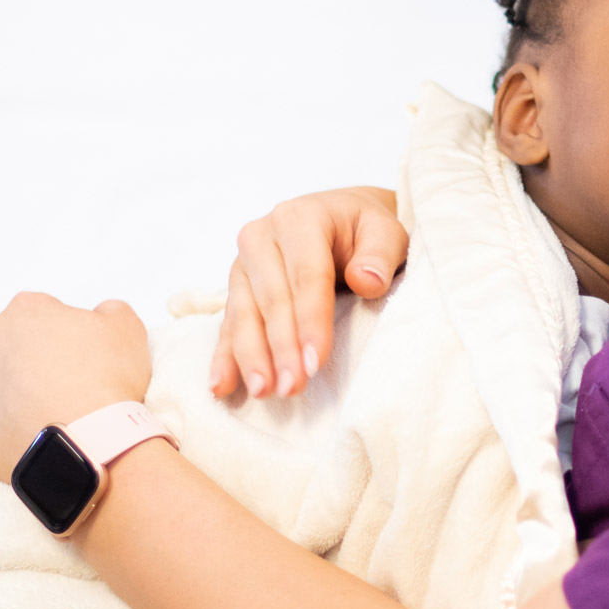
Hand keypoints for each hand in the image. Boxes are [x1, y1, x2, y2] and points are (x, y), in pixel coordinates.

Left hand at [0, 294, 149, 481]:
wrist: (88, 441)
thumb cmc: (104, 385)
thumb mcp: (128, 330)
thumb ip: (110, 311)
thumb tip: (103, 314)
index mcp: (26, 311)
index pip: (37, 312)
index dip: (59, 332)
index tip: (73, 353)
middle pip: (4, 343)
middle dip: (25, 358)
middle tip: (57, 382)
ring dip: (10, 390)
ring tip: (44, 411)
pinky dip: (4, 426)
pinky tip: (32, 433)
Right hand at [210, 187, 408, 399]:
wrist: (342, 216)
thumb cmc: (366, 230)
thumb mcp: (387, 232)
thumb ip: (380, 254)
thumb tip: (367, 280)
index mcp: (300, 219)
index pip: (306, 277)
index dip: (311, 321)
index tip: (317, 361)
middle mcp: (263, 237)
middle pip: (271, 299)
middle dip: (281, 348)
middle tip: (293, 387)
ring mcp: (244, 263)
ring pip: (244, 314)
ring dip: (252, 356)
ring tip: (263, 391)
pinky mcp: (237, 286)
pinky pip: (228, 323)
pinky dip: (225, 356)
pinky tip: (221, 385)